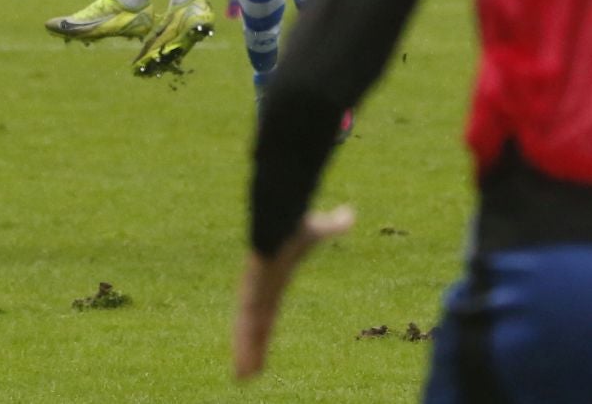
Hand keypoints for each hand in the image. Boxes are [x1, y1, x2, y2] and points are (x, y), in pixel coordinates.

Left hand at [231, 205, 354, 380]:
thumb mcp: (319, 229)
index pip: (267, 311)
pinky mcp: (251, 297)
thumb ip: (333, 225)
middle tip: (246, 371)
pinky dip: (245, 349)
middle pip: (255, 325)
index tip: (261, 340)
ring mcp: (253, 295)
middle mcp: (260, 292)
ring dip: (246, 354)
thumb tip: (349, 213)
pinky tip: (242, 369)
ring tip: (242, 379)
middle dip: (251, 347)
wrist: (279, 221)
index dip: (263, 328)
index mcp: (273, 283)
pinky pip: (248, 328)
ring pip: (249, 331)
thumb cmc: (297, 226)